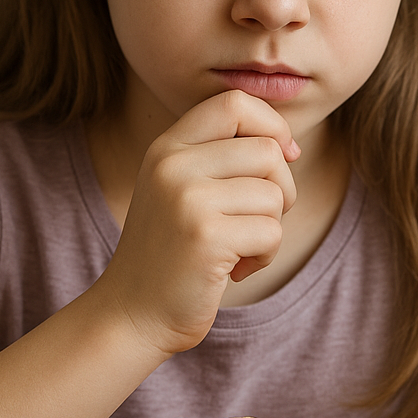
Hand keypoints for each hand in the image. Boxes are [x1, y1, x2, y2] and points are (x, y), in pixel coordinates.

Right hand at [100, 90, 299, 355]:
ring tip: (238, 249)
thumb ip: (221, 158)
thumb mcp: (183, 190)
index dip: (271, 125)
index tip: (283, 157)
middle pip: (267, 151)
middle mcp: (173, 164)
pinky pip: (272, 232)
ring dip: (271, 228)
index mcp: (167, 146)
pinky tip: (234, 270)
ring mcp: (187, 199)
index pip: (234, 103)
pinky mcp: (206, 237)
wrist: (132, 314)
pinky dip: (265, 256)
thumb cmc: (173, 253)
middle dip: (281, 190)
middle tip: (258, 220)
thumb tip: (286, 145)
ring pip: (275, 195)